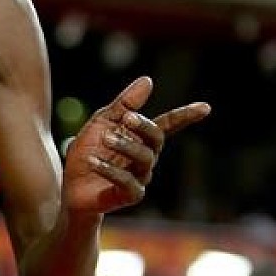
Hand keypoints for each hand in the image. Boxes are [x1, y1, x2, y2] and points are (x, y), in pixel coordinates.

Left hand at [62, 76, 209, 214]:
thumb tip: (148, 80)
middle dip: (144, 126)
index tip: (205, 107)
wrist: (70, 186)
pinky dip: (110, 170)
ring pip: (144, 159)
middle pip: (156, 139)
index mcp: (141, 138)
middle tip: (126, 117)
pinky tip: (93, 161)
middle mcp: (146, 158)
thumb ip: (124, 104)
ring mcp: (140, 177)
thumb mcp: (102, 122)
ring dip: (125, 146)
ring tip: (105, 138)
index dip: (185, 116)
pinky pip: (128, 182)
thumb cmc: (88, 152)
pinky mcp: (130, 195)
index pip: (168, 125)